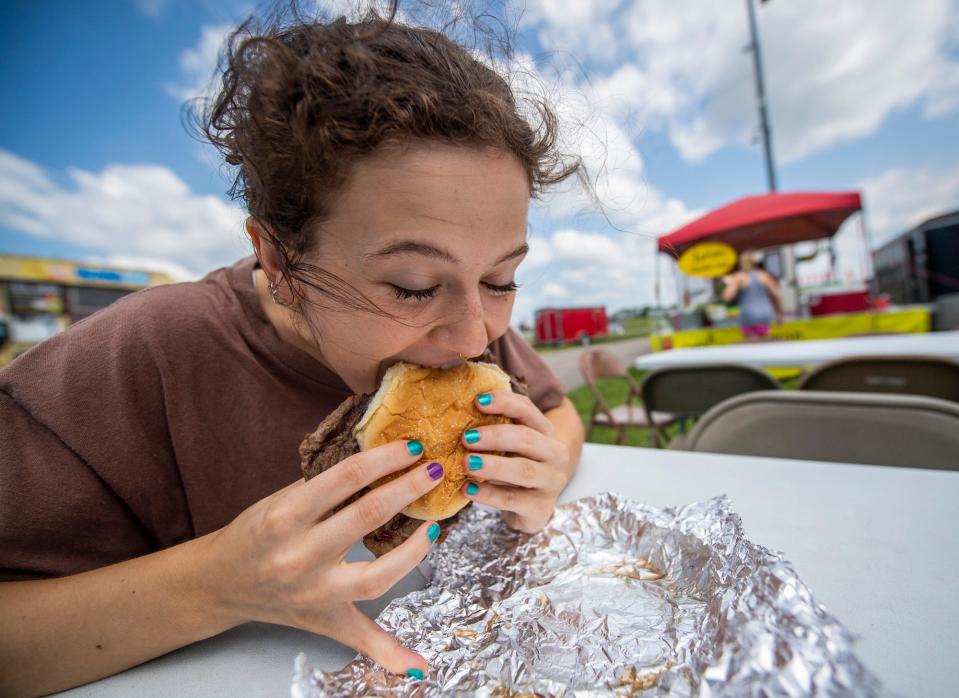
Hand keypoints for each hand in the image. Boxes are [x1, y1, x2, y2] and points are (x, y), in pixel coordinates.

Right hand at [201, 439, 443, 678]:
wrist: (223, 581)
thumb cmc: (257, 531)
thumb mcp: (282, 499)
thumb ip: (326, 484)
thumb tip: (380, 458)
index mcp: (286, 516)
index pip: (347, 477)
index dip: (384, 458)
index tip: (410, 446)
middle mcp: (300, 555)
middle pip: (367, 517)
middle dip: (407, 489)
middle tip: (433, 470)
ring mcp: (315, 592)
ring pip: (378, 574)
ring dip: (416, 549)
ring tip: (434, 523)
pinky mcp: (325, 620)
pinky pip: (361, 641)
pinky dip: (392, 654)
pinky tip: (420, 665)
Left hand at [459, 391, 570, 532]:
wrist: (533, 507)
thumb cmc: (516, 466)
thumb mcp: (511, 445)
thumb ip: (495, 427)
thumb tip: (458, 408)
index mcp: (546, 431)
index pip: (527, 410)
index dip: (504, 403)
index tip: (477, 401)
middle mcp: (555, 455)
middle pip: (527, 439)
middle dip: (495, 436)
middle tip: (466, 438)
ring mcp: (550, 483)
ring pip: (522, 471)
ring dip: (492, 465)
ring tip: (466, 463)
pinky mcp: (540, 509)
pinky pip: (511, 500)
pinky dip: (488, 495)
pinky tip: (467, 489)